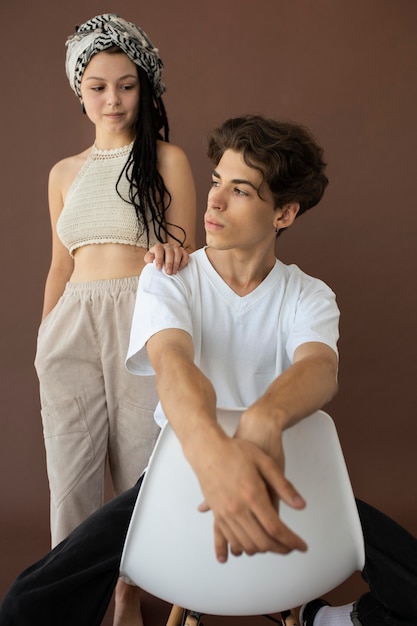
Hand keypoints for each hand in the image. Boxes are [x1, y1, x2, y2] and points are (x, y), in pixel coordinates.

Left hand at [144, 243, 188, 273]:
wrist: (163, 261)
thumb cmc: (156, 261)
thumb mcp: (149, 260)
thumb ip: (148, 258)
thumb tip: (152, 258)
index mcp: (158, 247)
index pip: (159, 250)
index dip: (159, 258)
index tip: (159, 268)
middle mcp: (168, 246)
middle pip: (169, 252)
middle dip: (169, 263)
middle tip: (168, 272)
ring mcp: (176, 248)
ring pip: (178, 253)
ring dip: (176, 263)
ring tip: (174, 272)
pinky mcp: (183, 252)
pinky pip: (185, 255)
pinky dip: (183, 262)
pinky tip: (179, 268)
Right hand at [194, 437, 305, 562]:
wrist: (207, 449)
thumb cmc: (236, 452)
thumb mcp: (265, 462)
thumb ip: (284, 486)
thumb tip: (301, 505)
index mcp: (252, 495)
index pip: (275, 528)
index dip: (291, 541)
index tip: (301, 546)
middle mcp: (237, 509)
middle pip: (262, 542)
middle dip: (280, 549)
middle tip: (291, 546)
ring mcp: (225, 513)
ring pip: (246, 544)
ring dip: (263, 550)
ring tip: (275, 545)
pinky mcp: (217, 514)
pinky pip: (230, 539)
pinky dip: (241, 548)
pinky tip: (250, 548)